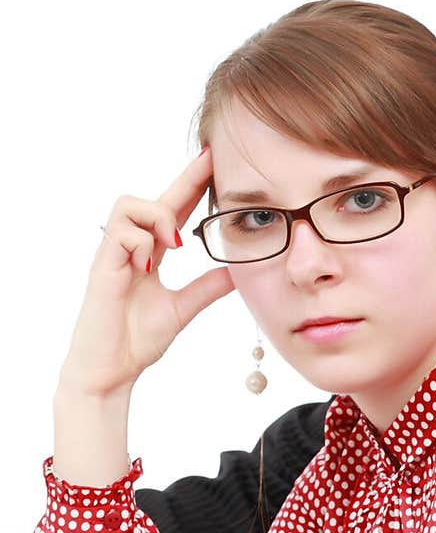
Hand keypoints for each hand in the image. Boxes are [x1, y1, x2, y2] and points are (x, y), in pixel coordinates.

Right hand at [59, 149, 233, 397]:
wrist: (111, 369)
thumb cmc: (135, 340)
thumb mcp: (182, 308)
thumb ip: (206, 288)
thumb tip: (236, 272)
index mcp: (149, 254)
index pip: (173, 211)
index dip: (192, 186)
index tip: (214, 162)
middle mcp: (130, 248)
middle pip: (153, 198)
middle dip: (183, 179)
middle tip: (210, 163)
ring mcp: (113, 255)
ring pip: (129, 204)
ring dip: (156, 217)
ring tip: (174, 244)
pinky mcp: (102, 267)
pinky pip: (119, 233)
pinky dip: (140, 242)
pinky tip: (151, 265)